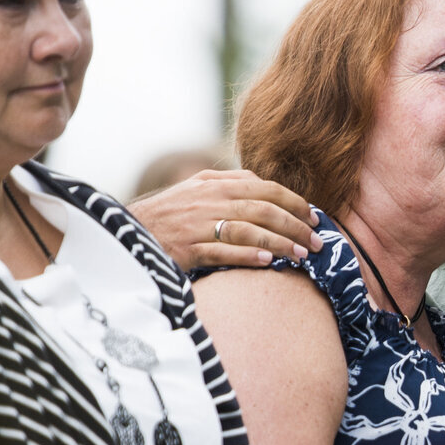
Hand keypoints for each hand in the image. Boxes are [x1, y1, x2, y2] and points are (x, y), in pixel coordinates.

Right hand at [128, 170, 322, 270]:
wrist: (126, 234)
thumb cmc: (168, 214)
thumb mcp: (196, 188)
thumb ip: (229, 182)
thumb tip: (264, 183)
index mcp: (215, 184)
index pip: (265, 188)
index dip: (295, 202)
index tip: (314, 218)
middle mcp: (209, 201)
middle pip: (264, 210)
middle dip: (296, 227)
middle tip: (318, 244)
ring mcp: (198, 225)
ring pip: (249, 231)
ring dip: (280, 244)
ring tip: (302, 256)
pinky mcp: (187, 250)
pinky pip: (223, 252)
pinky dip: (248, 256)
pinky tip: (269, 262)